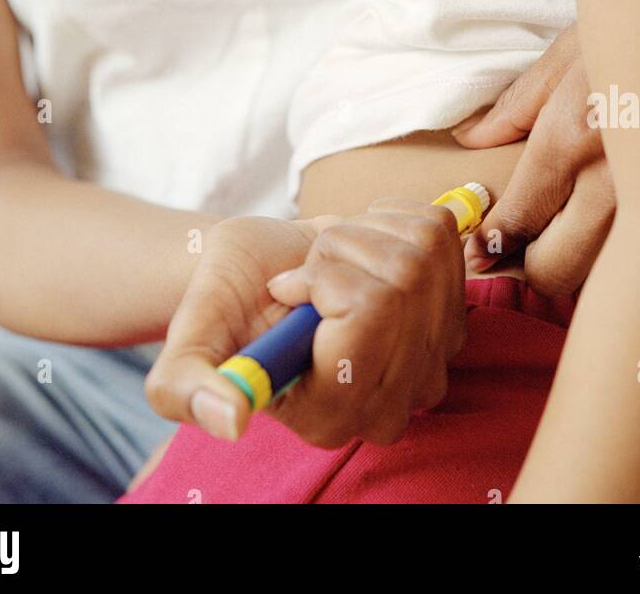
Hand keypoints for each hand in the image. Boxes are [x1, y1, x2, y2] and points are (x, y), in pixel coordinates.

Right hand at [145, 200, 467, 448]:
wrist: (262, 271)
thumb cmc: (226, 304)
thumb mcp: (188, 342)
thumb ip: (187, 388)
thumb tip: (228, 420)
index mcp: (331, 416)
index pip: (371, 315)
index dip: (325, 279)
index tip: (288, 288)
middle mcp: (394, 399)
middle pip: (406, 283)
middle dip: (342, 250)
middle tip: (307, 271)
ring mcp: (433, 354)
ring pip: (424, 254)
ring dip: (363, 233)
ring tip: (331, 258)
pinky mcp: (452, 306)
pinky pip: (441, 232)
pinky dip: (391, 218)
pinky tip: (363, 245)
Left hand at [456, 27, 613, 293]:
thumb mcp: (571, 52)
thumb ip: (518, 105)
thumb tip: (473, 138)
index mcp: (572, 138)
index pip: (520, 220)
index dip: (493, 242)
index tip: (481, 249)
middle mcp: (615, 182)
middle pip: (557, 270)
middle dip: (531, 264)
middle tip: (522, 245)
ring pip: (604, 275)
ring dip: (581, 264)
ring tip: (571, 235)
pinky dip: (629, 253)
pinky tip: (623, 227)